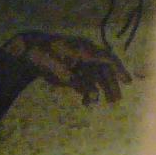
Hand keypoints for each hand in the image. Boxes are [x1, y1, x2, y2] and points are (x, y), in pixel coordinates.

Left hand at [19, 31, 133, 104]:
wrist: (28, 53)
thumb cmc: (44, 58)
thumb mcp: (61, 72)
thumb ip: (79, 83)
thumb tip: (94, 95)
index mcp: (85, 51)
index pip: (107, 59)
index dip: (119, 70)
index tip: (128, 82)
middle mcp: (86, 56)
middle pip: (103, 71)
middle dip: (110, 86)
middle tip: (115, 102)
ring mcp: (80, 64)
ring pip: (96, 78)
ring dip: (100, 90)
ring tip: (105, 104)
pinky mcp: (74, 72)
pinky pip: (86, 82)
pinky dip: (88, 91)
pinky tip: (87, 102)